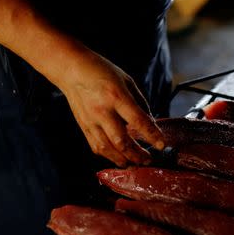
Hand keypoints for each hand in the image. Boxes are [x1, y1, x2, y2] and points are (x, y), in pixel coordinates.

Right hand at [58, 51, 165, 166]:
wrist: (72, 70)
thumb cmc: (101, 71)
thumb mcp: (127, 80)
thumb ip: (140, 102)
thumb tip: (150, 121)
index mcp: (117, 96)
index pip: (138, 121)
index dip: (152, 135)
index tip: (161, 145)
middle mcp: (103, 111)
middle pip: (122, 141)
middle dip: (138, 154)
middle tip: (149, 160)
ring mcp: (91, 121)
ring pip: (108, 148)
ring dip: (124, 160)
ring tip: (135, 164)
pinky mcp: (84, 126)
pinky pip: (96, 147)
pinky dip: (109, 156)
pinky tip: (119, 158)